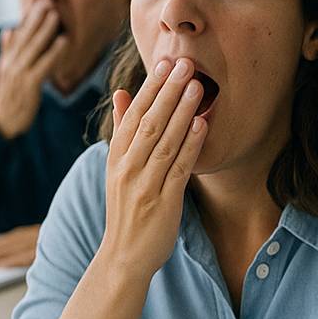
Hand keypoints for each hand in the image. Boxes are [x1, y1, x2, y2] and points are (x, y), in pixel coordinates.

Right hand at [0, 6, 68, 138]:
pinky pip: (44, 64)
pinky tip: (64, 41)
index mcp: (7, 58)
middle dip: (37, 17)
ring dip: (45, 30)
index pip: (19, 33)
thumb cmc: (10, 97)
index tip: (39, 0)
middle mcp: (11, 62)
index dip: (29, 17)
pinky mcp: (28, 84)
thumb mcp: (7, 72)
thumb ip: (8, 50)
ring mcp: (19, 73)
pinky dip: (54, 52)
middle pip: (26, 36)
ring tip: (56, 14)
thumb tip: (8, 30)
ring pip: (34, 47)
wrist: (3, 122)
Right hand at [100, 57, 207, 279]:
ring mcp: (144, 185)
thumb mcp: (118, 168)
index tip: (165, 62)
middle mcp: (127, 168)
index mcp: (116, 158)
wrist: (123, 257)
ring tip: (197, 85)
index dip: (150, 87)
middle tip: (185, 62)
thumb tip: (121, 93)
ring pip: (164, 141)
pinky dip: (190, 144)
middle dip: (167, 91)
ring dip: (181, 111)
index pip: (132, 115)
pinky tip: (201, 124)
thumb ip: (122, 131)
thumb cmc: (126, 209)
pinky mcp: (164, 201)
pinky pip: (179, 168)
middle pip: (148, 122)